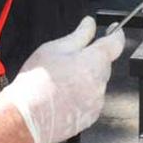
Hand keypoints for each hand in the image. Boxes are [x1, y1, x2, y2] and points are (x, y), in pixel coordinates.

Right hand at [2, 16, 124, 142]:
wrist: (26, 118)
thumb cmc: (37, 83)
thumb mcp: (55, 48)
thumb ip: (79, 34)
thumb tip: (89, 23)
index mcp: (95, 61)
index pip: (116, 43)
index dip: (115, 33)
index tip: (114, 29)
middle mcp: (101, 83)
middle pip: (103, 64)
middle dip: (90, 59)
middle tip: (67, 61)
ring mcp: (96, 102)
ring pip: (96, 83)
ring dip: (84, 79)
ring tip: (59, 82)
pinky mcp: (89, 117)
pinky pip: (90, 101)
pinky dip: (80, 97)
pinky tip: (61, 97)